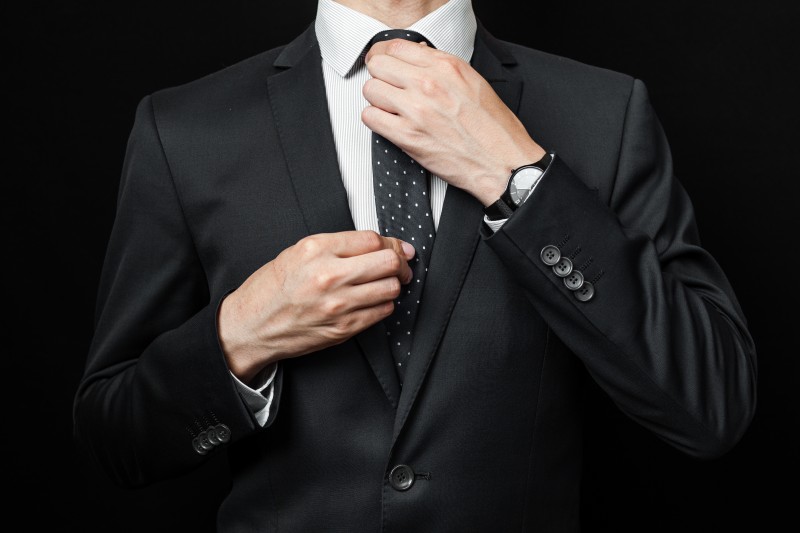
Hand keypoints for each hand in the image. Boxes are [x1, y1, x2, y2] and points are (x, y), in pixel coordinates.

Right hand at [218, 230, 413, 382]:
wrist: (251, 326)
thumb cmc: (272, 288)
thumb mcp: (299, 252)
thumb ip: (339, 246)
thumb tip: (382, 244)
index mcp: (316, 249)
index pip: (373, 240)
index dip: (390, 243)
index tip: (395, 248)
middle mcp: (329, 275)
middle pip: (388, 262)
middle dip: (400, 262)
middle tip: (400, 265)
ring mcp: (338, 304)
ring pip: (391, 288)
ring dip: (393, 285)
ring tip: (384, 283)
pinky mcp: (343, 328)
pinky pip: (382, 312)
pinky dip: (383, 304)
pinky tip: (372, 301)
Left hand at [362, 39, 546, 205]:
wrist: (502, 162)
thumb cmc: (493, 127)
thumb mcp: (473, 82)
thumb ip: (442, 68)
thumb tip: (418, 58)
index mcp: (445, 66)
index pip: (396, 47)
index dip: (386, 56)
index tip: (385, 64)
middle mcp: (428, 83)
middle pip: (378, 65)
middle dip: (380, 76)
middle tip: (387, 87)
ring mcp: (415, 109)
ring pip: (371, 90)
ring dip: (378, 99)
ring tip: (392, 108)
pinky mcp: (407, 136)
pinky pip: (370, 117)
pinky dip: (376, 120)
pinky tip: (390, 124)